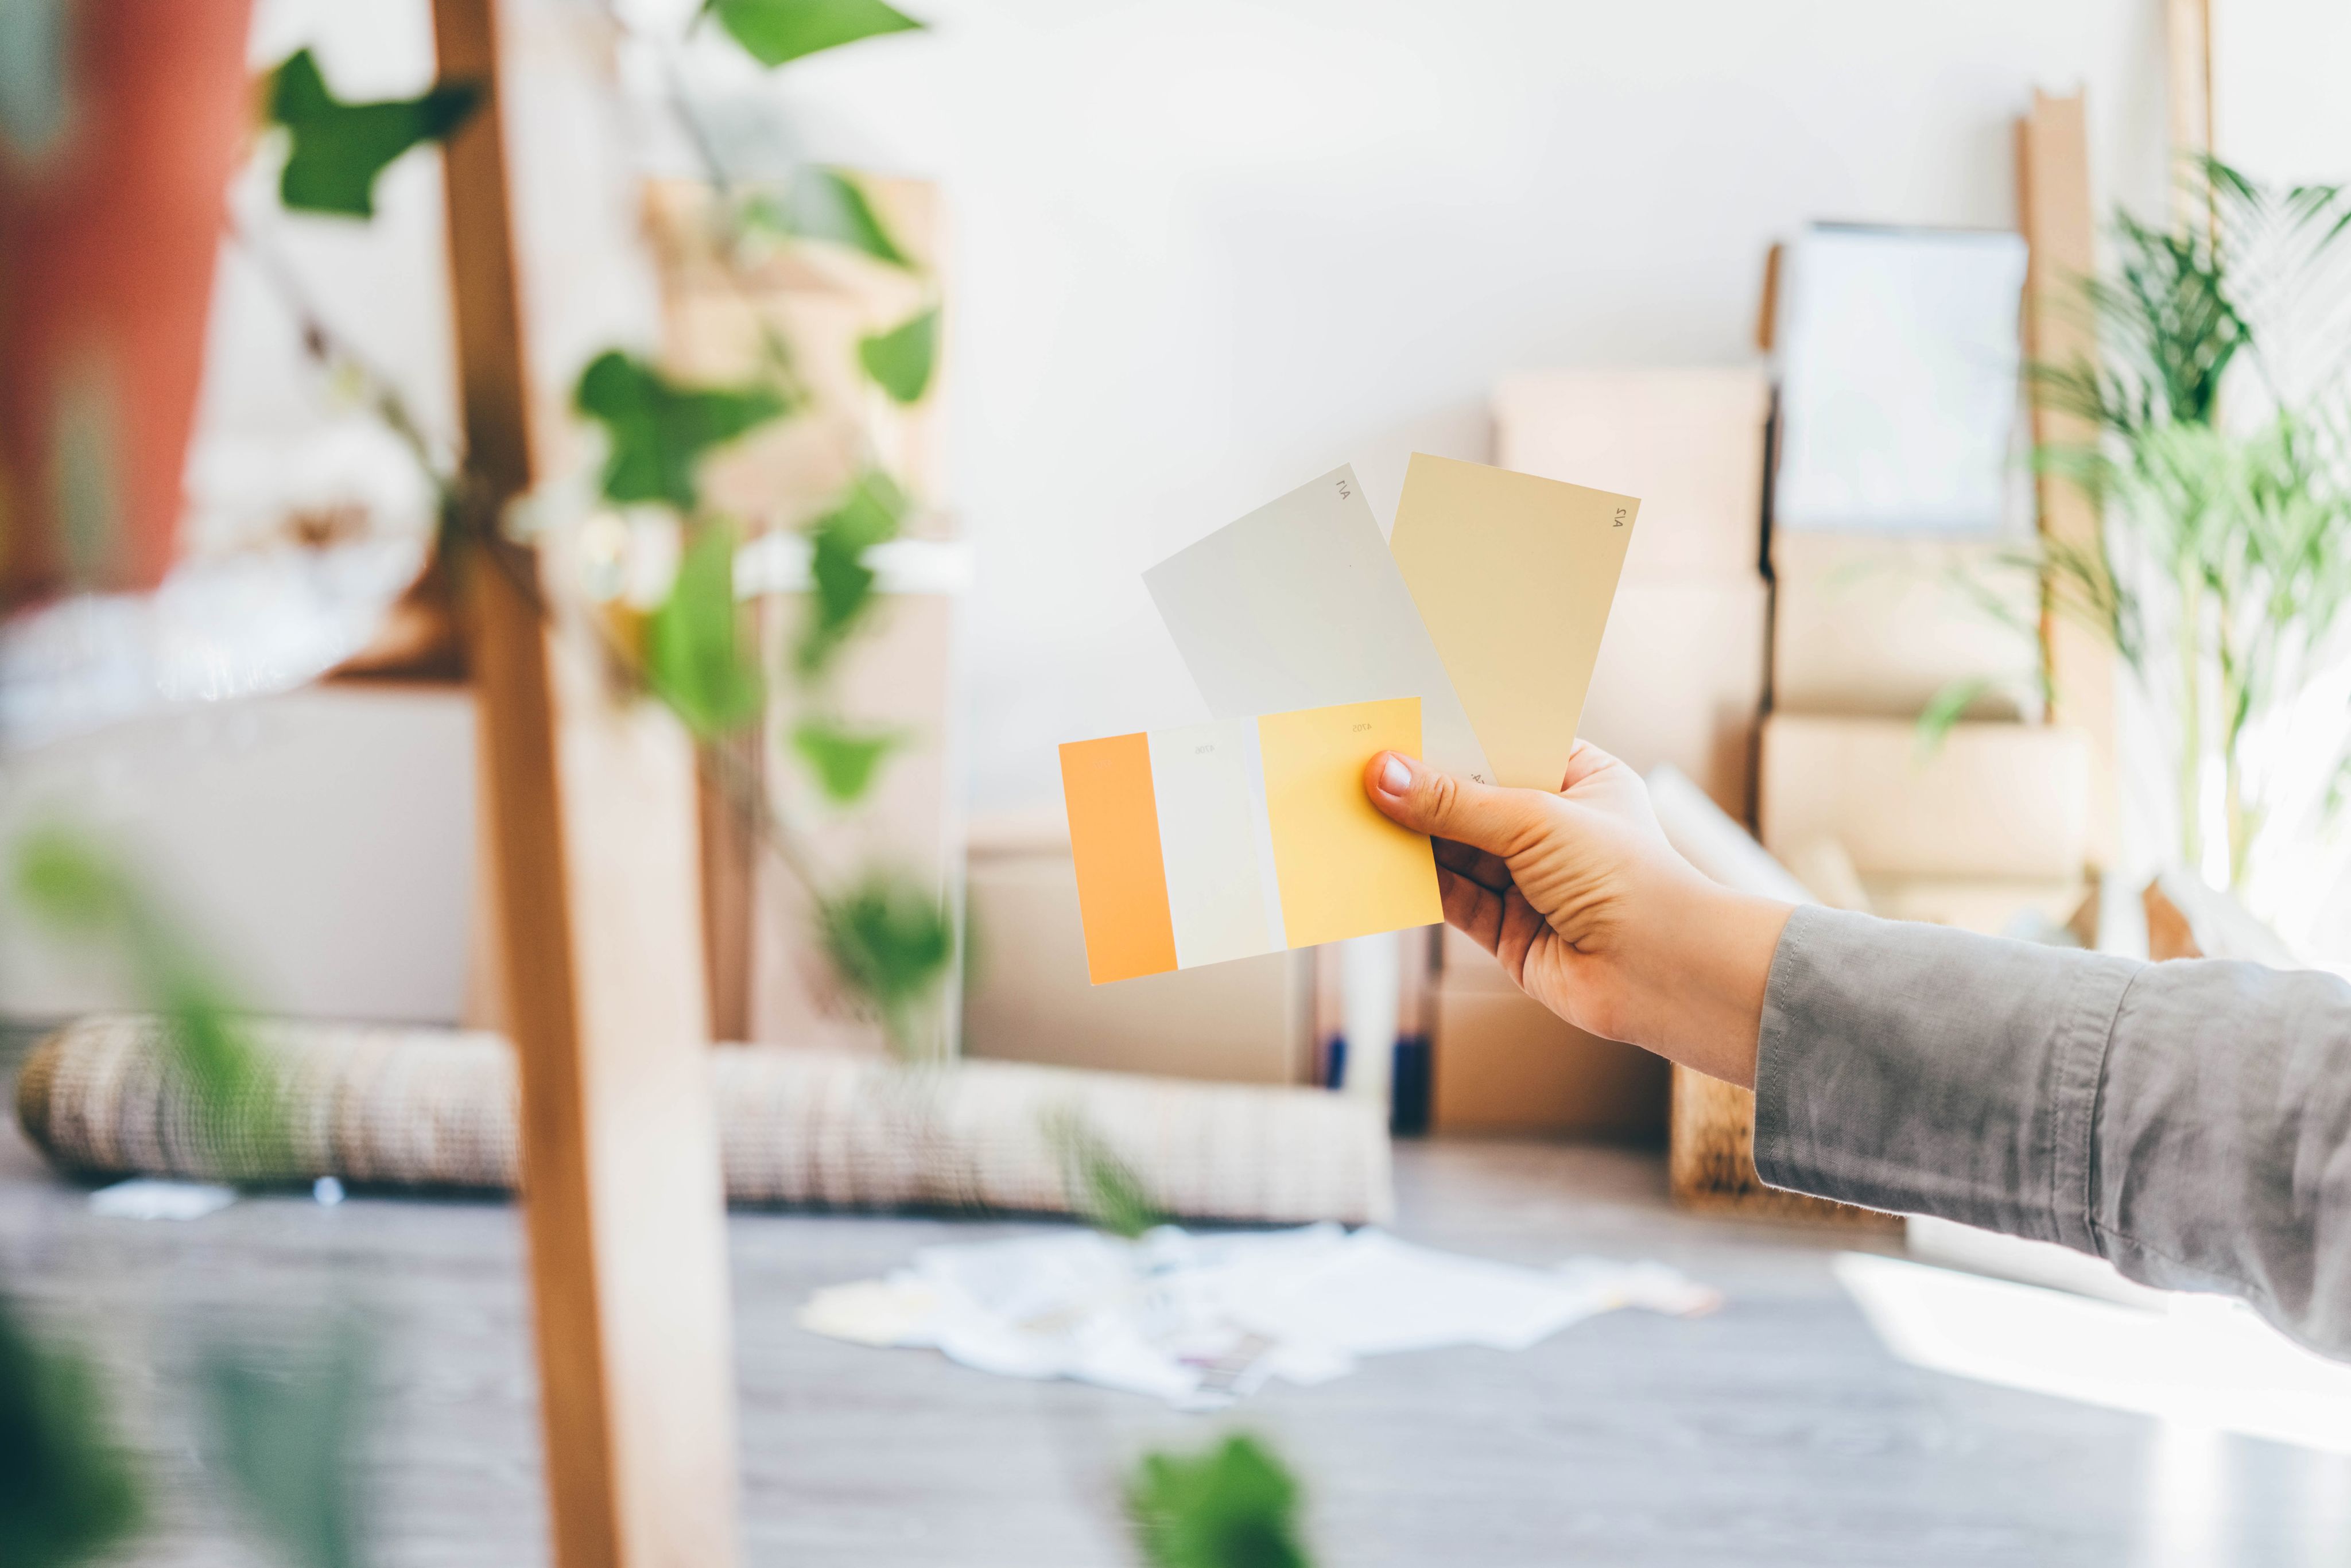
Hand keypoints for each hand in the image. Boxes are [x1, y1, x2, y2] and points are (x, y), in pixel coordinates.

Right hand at [1362, 742, 1790, 1086]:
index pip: (1501, 747)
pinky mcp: (1507, 929)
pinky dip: (1414, 882)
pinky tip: (1376, 860)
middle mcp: (1554, 828)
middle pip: (1470, 800)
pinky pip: (1450, 897)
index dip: (1449, 738)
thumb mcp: (1534, 820)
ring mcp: (1529, 881)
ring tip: (1352, 809)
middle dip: (1418, 789)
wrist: (1663, 975)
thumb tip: (1382, 773)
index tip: (1394, 723)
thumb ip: (1452, 802)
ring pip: (1454, 849)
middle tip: (1357, 764)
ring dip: (1409, 835)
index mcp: (1579, 778)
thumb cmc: (1626, 879)